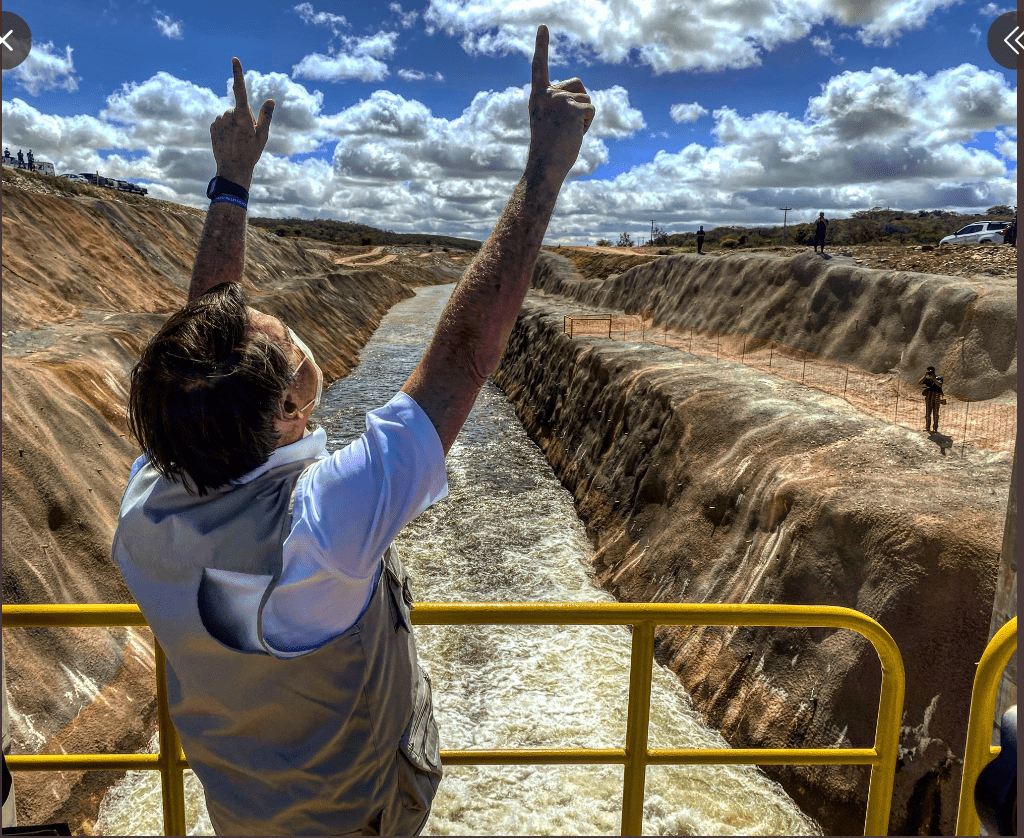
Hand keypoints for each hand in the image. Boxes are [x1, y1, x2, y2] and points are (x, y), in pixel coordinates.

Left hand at [210, 57, 273, 190]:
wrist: (232, 169)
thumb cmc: (251, 153)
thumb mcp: (263, 136)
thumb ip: (266, 116)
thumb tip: (270, 99)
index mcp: (243, 116)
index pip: (240, 90)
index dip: (237, 73)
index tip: (234, 59)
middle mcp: (229, 115)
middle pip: (238, 109)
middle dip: (243, 118)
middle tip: (246, 135)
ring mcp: (219, 120)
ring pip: (229, 116)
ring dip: (234, 124)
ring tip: (237, 140)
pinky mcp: (212, 126)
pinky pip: (221, 122)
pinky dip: (226, 128)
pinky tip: (229, 140)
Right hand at [526, 26, 594, 184]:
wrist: (544, 167)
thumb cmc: (548, 150)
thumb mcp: (550, 122)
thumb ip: (560, 106)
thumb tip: (584, 106)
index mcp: (538, 96)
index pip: (539, 66)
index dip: (541, 45)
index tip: (543, 26)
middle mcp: (547, 94)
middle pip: (578, 84)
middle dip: (580, 102)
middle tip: (564, 127)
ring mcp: (559, 100)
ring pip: (586, 98)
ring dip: (584, 117)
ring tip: (568, 132)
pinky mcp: (572, 109)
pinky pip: (591, 109)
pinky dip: (588, 124)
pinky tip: (574, 135)